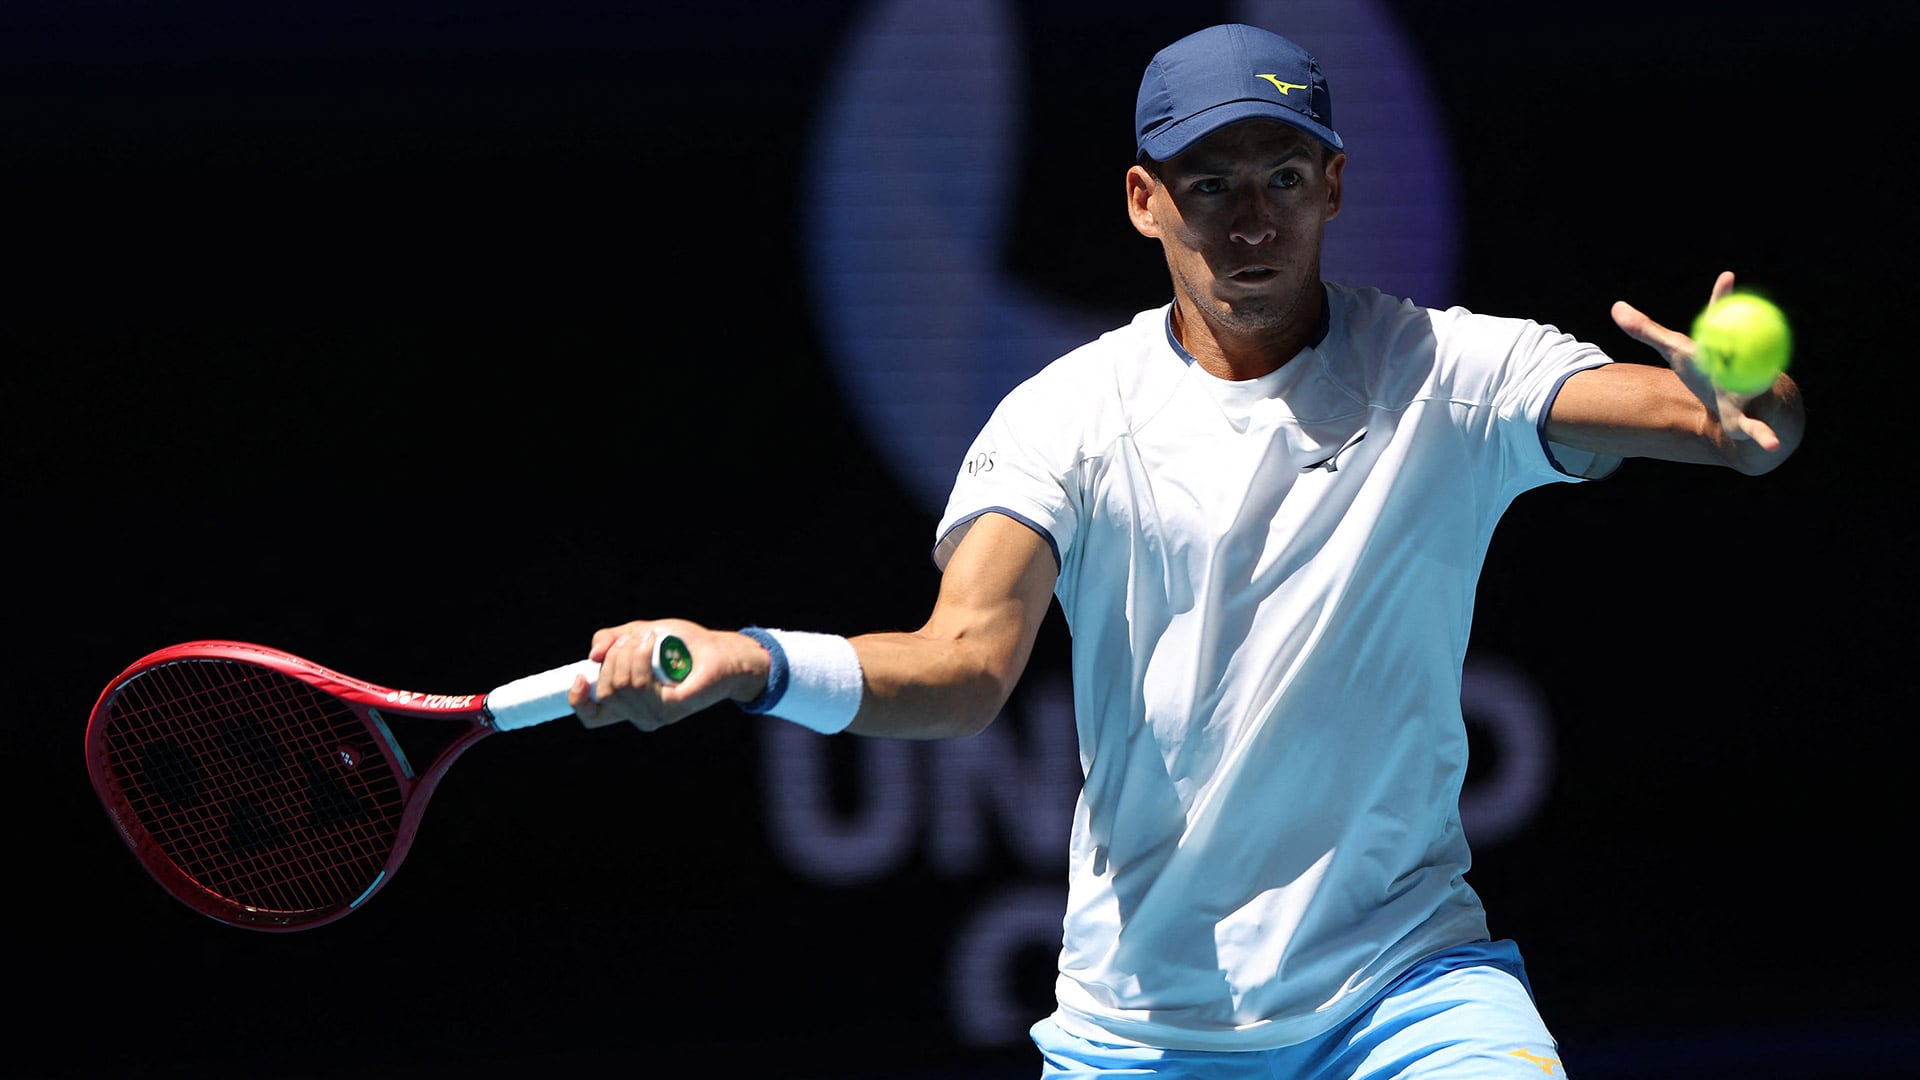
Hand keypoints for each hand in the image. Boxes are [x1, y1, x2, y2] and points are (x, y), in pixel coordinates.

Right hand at [567, 619, 770, 732]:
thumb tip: (592, 657)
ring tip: (648, 637)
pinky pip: (640, 683)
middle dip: (613, 656)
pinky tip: (652, 641)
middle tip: (636, 638)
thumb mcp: (638, 635)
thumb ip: (611, 641)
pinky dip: (640, 656)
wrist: (721, 651)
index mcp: (629, 704)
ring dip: (627, 653)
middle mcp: (640, 715)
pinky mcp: (672, 707)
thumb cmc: (682, 645)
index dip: (577, 700)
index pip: (591, 718)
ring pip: (620, 686)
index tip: (579, 675)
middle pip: (605, 691)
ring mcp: (656, 715)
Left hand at [1609, 270, 1783, 452]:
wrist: (1740, 406)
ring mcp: (1749, 391)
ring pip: (1754, 386)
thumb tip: (1615, 306)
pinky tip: (1771, 445)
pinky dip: (1763, 436)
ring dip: (1760, 386)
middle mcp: (1741, 364)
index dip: (1723, 299)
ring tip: (1762, 385)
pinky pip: (1756, 428)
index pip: (1721, 320)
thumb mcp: (1677, 352)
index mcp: (1721, 346)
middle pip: (1740, 349)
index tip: (1727, 276)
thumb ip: (1647, 331)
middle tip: (1739, 323)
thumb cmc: (1707, 373)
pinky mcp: (1750, 420)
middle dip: (1742, 336)